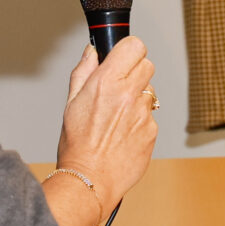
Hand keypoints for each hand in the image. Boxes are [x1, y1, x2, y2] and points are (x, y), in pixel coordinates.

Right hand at [58, 36, 156, 210]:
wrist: (90, 179)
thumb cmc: (77, 145)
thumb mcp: (71, 102)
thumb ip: (84, 71)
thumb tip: (92, 52)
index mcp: (107, 82)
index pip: (134, 46)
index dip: (128, 51)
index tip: (122, 59)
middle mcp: (129, 95)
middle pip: (147, 64)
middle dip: (135, 72)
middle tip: (120, 87)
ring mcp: (144, 114)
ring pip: (150, 92)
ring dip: (138, 98)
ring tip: (118, 117)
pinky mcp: (152, 131)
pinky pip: (150, 116)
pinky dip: (140, 121)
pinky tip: (124, 133)